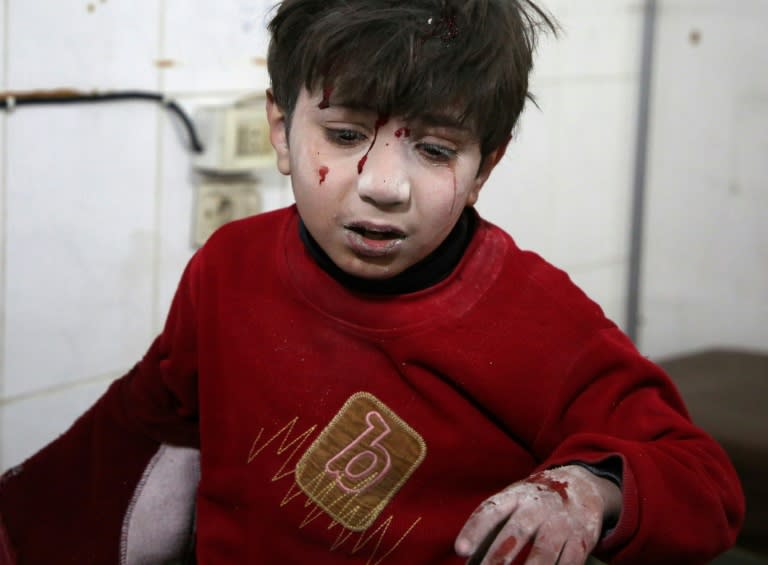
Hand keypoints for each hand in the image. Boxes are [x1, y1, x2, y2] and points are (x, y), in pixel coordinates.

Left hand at [455, 465, 619, 564]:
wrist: (582, 486)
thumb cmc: (533, 502)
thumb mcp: (512, 503)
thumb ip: (491, 528)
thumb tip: (469, 561)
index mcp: (514, 497)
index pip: (490, 511)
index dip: (474, 531)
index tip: (460, 550)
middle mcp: (537, 507)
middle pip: (516, 532)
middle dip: (498, 556)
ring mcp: (560, 522)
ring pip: (544, 551)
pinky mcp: (580, 539)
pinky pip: (568, 561)